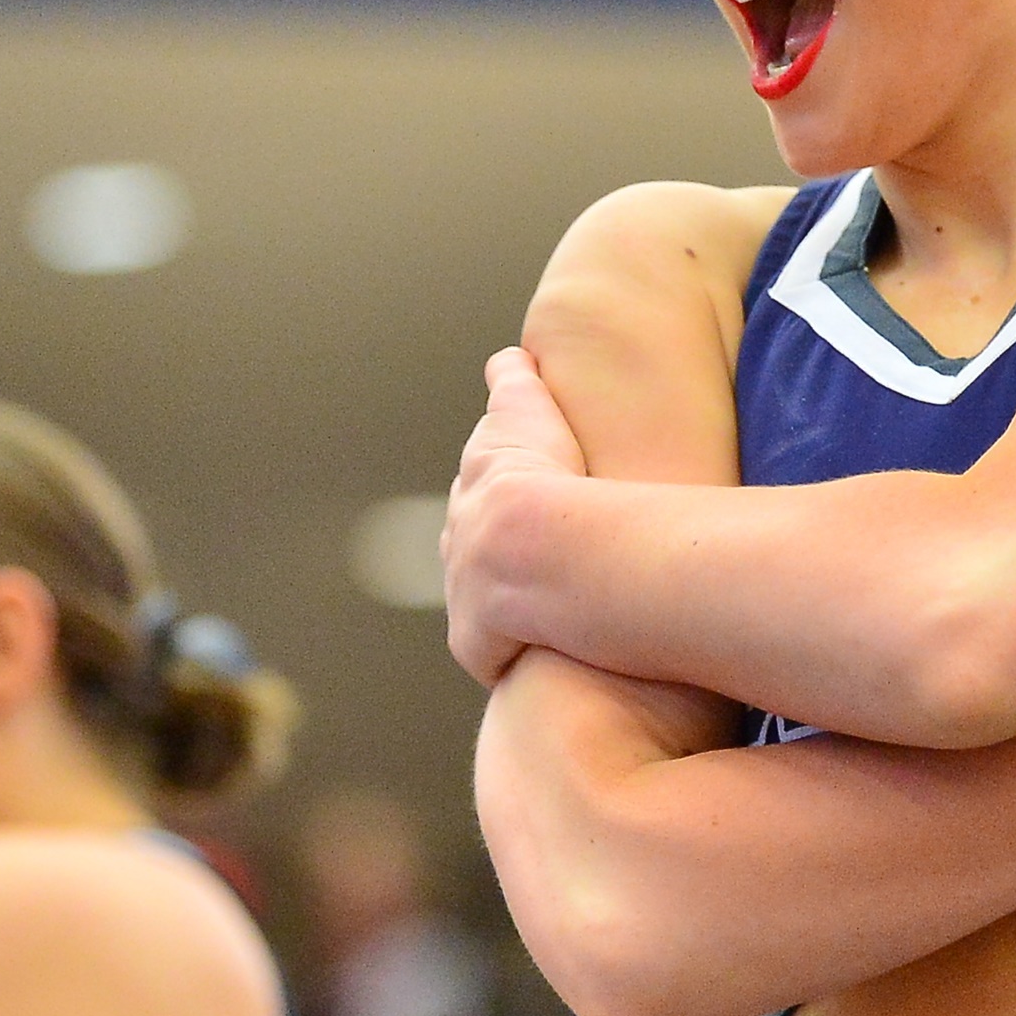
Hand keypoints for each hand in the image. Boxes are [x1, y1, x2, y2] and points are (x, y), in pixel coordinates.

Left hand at [445, 346, 589, 685]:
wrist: (543, 547)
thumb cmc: (555, 475)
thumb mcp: (531, 411)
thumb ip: (516, 384)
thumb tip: (507, 358)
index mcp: (481, 482)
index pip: (482, 488)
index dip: (501, 494)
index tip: (516, 500)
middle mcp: (460, 536)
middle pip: (467, 543)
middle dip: (488, 550)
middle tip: (526, 561)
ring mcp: (464, 591)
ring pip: (477, 601)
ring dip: (500, 609)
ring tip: (542, 616)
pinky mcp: (473, 639)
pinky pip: (493, 652)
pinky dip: (511, 654)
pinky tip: (543, 657)